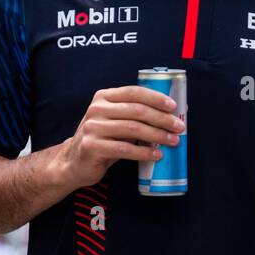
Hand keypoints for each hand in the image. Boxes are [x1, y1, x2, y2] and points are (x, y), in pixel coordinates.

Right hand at [54, 85, 184, 191]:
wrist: (74, 161)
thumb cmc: (103, 139)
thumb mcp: (115, 121)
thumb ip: (135, 115)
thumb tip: (173, 112)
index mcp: (104, 97)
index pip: (134, 92)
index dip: (155, 98)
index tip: (174, 106)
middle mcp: (97, 109)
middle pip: (136, 110)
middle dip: (162, 118)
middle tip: (179, 127)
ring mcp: (93, 128)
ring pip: (132, 129)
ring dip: (157, 135)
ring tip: (173, 141)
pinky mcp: (92, 146)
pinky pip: (124, 149)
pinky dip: (144, 152)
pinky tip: (157, 154)